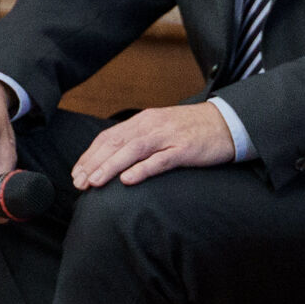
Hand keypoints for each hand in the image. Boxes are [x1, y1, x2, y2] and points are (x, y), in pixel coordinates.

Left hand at [71, 102, 236, 188]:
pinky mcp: (185, 149)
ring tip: (95, 182)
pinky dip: (142, 169)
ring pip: (133, 150)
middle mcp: (152, 125)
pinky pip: (160, 160)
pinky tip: (128, 180)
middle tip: (78, 182)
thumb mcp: (161, 129)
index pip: (109, 137)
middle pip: (116, 143)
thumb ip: (139, 140)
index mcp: (144, 120)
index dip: (90, 155)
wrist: (228, 123)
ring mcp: (168, 136)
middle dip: (94, 163)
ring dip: (111, 167)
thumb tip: (113, 159)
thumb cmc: (193, 130)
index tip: (76, 173)